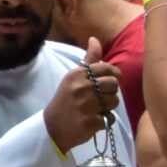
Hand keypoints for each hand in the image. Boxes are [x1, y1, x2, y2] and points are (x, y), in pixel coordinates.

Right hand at [43, 38, 120, 152]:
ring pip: (114, 101)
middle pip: (114, 85)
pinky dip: (105, 121)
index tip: (106, 83)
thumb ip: (88, 60)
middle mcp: (81, 88)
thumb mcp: (73, 78)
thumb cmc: (65, 100)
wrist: (51, 127)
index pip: (106, 69)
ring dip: (109, 107)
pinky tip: (93, 121)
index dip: (112, 76)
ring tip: (96, 109)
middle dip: (110, 92)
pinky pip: (110, 118)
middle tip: (100, 98)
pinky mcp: (90, 122)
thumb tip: (94, 39)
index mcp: (77, 75)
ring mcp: (85, 105)